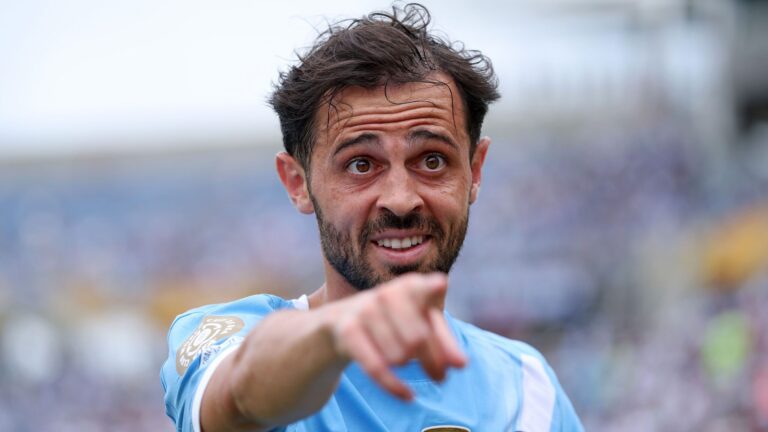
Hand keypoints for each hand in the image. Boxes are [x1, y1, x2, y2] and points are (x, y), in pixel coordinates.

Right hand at [327, 272, 466, 399]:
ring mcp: (365, 310)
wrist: (340, 323)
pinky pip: (376, 366)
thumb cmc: (392, 323)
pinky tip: (408, 395)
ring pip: (398, 355)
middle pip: (418, 338)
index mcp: (410, 286)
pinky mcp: (347, 330)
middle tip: (440, 377)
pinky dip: (394, 386)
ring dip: (407, 367)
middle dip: (433, 362)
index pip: (423, 289)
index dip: (431, 288)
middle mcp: (387, 294)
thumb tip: (461, 364)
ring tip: (405, 364)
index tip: (440, 285)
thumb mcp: (420, 326)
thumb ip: (444, 343)